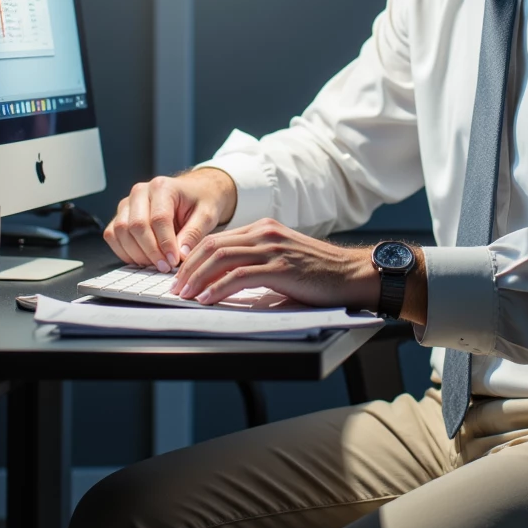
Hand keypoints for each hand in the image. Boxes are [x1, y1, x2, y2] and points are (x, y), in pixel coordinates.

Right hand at [104, 167, 237, 270]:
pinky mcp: (120, 216)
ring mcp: (127, 203)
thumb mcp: (207, 215)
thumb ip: (194, 233)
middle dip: (151, 251)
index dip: (165, 243)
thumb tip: (180, 255)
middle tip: (165, 266)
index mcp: (162, 187)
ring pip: (121, 232)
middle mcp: (140, 192)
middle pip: (136, 225)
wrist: (194, 192)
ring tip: (157, 264)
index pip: (158, 219)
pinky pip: (113, 236)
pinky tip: (143, 259)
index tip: (174, 261)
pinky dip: (125, 252)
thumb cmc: (200, 201)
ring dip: (137, 254)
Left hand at [170, 217, 381, 309]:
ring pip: (222, 258)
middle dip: (189, 268)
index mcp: (264, 229)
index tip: (181, 276)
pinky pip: (240, 276)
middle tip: (176, 288)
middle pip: (214, 246)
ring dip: (197, 278)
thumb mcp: (283, 258)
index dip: (194, 258)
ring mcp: (273, 249)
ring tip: (185, 295)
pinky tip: (207, 299)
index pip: (218, 239)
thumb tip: (224, 279)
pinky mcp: (281, 268)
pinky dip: (218, 288)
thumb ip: (258, 261)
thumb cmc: (319, 272)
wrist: (352, 273)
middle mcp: (265, 233)